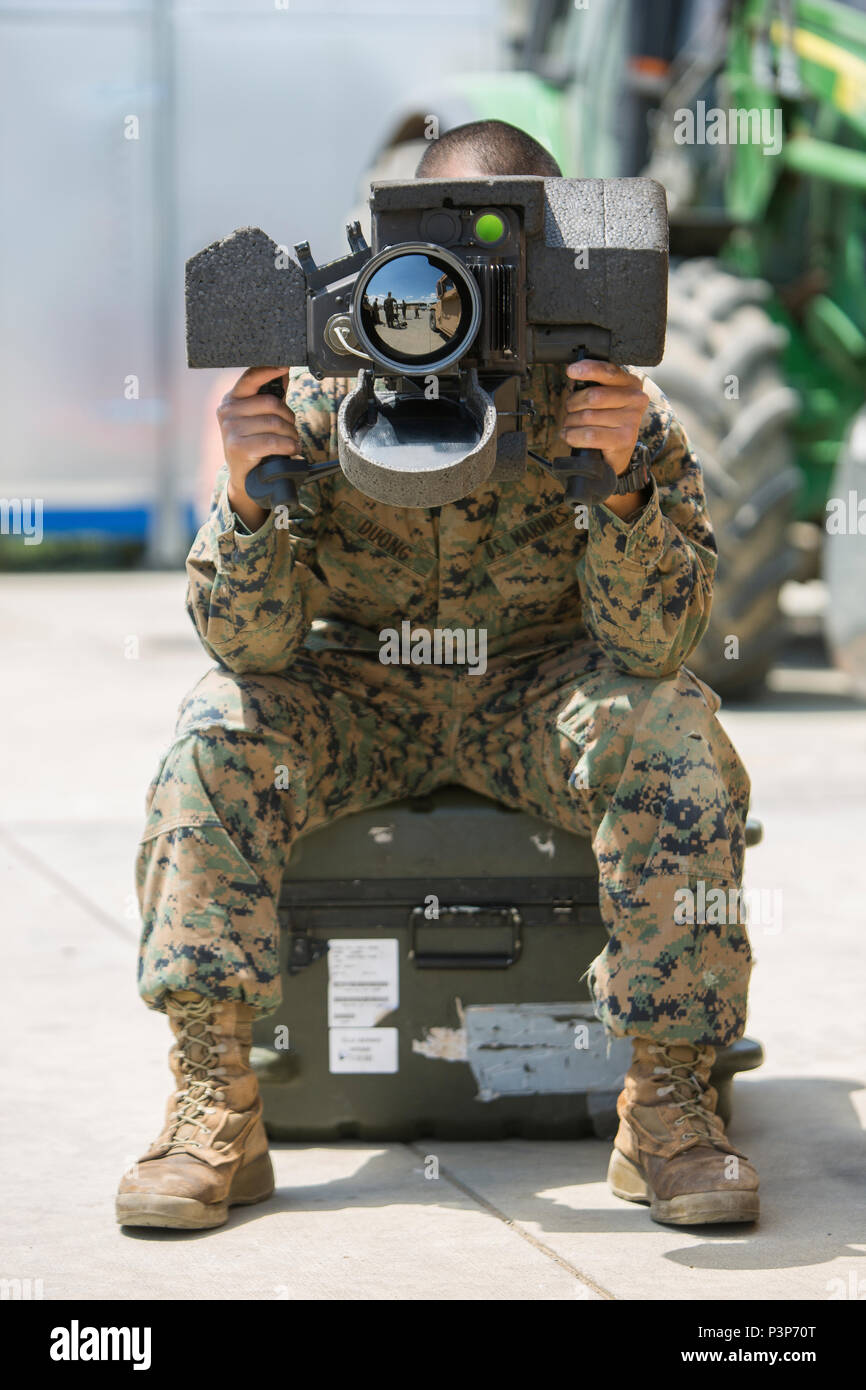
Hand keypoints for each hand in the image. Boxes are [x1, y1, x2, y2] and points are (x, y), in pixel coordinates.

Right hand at [217, 365, 298, 530]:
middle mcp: (227, 411)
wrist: (245, 478)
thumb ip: (269, 395)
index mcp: (231, 399)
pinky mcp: (238, 447)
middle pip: (271, 403)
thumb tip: (283, 371)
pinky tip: (291, 450)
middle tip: (292, 429)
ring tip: (292, 442)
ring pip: (275, 423)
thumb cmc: (254, 444)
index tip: (285, 367)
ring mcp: (230, 429)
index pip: (250, 378)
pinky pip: (273, 441)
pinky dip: (288, 446)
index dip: (269, 371)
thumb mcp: (258, 418)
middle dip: (289, 417)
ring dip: (291, 434)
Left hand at [559, 359, 649, 477]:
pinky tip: (570, 436)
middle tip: (570, 411)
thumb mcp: (605, 398)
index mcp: (631, 383)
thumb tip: (574, 372)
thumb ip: (595, 384)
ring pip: (587, 416)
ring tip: (571, 426)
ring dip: (571, 422)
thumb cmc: (607, 421)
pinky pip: (590, 435)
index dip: (588, 370)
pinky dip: (573, 436)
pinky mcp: (624, 439)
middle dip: (573, 404)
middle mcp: (636, 399)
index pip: (608, 372)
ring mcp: (632, 420)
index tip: (572, 371)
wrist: (617, 453)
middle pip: (593, 396)